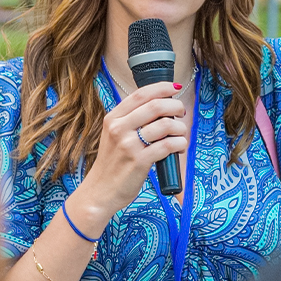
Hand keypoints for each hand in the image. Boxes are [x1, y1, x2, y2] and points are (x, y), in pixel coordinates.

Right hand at [70, 81, 187, 222]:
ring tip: (180, 135)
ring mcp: (129, 145)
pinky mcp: (139, 161)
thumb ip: (131, 120)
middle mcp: (119, 128)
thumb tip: (160, 106)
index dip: (162, 88)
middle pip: (156, 106)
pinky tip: (179, 148)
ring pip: (165, 125)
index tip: (175, 88)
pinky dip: (180, 144)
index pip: (140, 94)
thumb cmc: (112, 163)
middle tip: (181, 113)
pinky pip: (168, 145)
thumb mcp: (113, 136)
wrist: (99, 192)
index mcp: (113, 118)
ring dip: (180, 128)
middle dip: (176, 106)